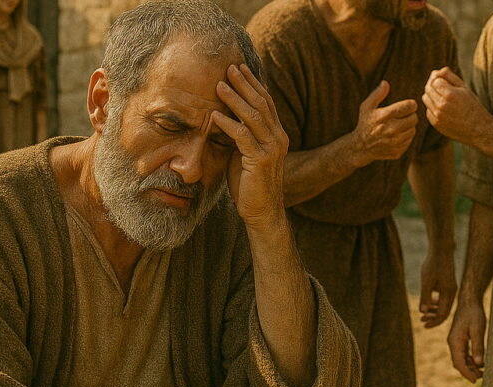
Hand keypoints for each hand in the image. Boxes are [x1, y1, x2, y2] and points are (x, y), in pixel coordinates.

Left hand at [213, 64, 289, 228]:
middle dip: (244, 84)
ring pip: (253, 116)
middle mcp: (278, 138)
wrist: (262, 212)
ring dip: (235, 99)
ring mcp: (272, 149)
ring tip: (219, 85)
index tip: (239, 68)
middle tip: (229, 67)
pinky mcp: (261, 160)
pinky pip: (242, 136)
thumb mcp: (244, 154)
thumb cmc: (250, 185)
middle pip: (261, 103)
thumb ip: (239, 137)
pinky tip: (215, 115)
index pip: (266, 102)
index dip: (253, 84)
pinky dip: (228, 124)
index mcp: (276, 135)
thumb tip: (222, 118)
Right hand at [351, 81, 418, 167]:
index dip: (411, 104)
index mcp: (384, 117)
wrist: (361, 147)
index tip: (409, 105)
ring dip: (408, 127)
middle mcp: (391, 130)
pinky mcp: (398, 151)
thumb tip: (385, 83)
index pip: (409, 106)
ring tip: (399, 125)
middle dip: (410, 115)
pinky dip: (406, 137)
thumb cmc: (365, 123)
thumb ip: (377, 94)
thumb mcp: (366, 107)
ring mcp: (395, 143)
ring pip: (413, 130)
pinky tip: (397, 135)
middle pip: (414, 118)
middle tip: (403, 116)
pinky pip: (410, 140)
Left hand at [419, 250, 456, 327]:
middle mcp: (452, 292)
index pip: (442, 314)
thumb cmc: (432, 264)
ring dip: (434, 310)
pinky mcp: (448, 284)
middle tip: (422, 322)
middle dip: (433, 318)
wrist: (441, 250)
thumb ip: (425, 297)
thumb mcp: (426, 281)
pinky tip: (429, 302)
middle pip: (444, 311)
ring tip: (424, 314)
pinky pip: (444, 297)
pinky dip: (436, 302)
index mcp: (448, 293)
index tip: (425, 325)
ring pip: (444, 304)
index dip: (434, 322)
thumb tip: (423, 312)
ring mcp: (451, 288)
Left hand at [422, 67, 492, 147]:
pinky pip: (428, 110)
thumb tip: (436, 71)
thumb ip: (450, 77)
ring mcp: (437, 116)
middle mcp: (441, 105)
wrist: (479, 129)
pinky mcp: (435, 124)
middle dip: (434, 86)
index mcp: (450, 95)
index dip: (441, 80)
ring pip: (425, 99)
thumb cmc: (473, 106)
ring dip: (432, 96)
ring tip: (443, 97)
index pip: (435, 80)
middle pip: (428, 88)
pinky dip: (433, 107)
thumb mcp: (465, 88)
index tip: (448, 84)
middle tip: (443, 88)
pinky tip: (444, 109)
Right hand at [447, 298, 485, 382]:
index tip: (475, 380)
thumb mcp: (478, 330)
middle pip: (458, 362)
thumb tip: (479, 364)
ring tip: (482, 372)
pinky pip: (463, 353)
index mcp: (455, 341)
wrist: (468, 301)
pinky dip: (470, 360)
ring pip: (460, 359)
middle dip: (468, 372)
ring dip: (470, 366)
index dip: (467, 373)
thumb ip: (478, 346)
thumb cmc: (474, 314)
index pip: (459, 362)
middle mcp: (453, 342)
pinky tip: (480, 362)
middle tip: (481, 377)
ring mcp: (455, 341)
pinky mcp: (459, 339)